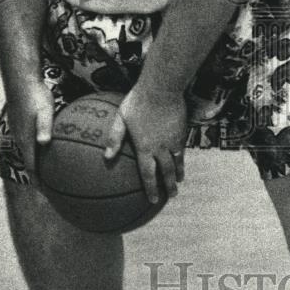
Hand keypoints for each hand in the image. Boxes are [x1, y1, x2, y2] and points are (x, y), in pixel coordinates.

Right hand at [5, 79, 53, 183]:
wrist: (21, 81)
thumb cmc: (36, 95)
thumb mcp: (44, 111)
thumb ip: (44, 127)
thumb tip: (43, 143)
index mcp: (26, 140)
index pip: (32, 168)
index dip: (39, 183)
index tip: (47, 195)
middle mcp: (20, 140)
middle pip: (30, 164)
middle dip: (40, 178)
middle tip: (53, 190)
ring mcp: (19, 133)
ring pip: (29, 154)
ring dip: (38, 166)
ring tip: (51, 175)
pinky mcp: (21, 126)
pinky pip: (29, 145)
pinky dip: (37, 153)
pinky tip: (48, 150)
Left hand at [104, 86, 186, 203]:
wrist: (162, 88)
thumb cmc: (138, 102)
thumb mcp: (121, 118)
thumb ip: (114, 138)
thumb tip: (106, 157)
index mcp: (145, 148)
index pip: (148, 174)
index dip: (151, 189)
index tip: (153, 200)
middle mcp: (161, 148)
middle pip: (166, 172)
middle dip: (169, 186)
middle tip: (171, 196)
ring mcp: (173, 140)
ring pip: (178, 162)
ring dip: (178, 173)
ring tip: (179, 181)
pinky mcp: (182, 132)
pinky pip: (183, 149)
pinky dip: (183, 158)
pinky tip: (182, 159)